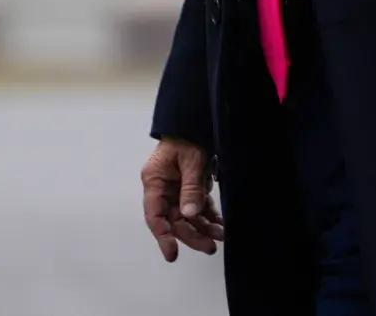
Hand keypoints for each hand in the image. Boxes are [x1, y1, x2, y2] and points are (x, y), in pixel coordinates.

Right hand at [141, 137, 223, 261]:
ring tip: (221, 236)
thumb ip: (190, 188)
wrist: (195, 121)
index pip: (155, 215)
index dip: (162, 237)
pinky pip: (198, 207)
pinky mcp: (190, 188)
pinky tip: (220, 225)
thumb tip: (190, 215)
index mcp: (154, 181)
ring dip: (203, 227)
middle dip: (192, 235)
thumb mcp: (191, 161)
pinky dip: (208, 216)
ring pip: (188, 216)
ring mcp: (176, 189)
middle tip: (210, 248)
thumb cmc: (188, 137)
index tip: (172, 254)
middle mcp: (163, 189)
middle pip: (174, 220)